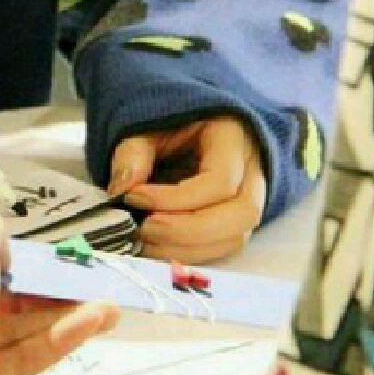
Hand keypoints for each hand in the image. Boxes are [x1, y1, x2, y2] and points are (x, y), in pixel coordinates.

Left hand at [0, 211, 118, 374]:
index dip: (3, 257)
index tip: (40, 259)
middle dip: (46, 290)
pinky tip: (92, 323)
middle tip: (86, 285)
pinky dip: (54, 341)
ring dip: (62, 315)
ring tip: (109, 308)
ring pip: (13, 329)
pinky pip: (16, 358)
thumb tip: (1, 249)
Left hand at [108, 115, 266, 262]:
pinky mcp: (236, 219)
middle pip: (241, 214)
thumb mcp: (147, 126)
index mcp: (233, 136)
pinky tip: (157, 244)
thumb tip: (121, 190)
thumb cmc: (168, 122)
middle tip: (144, 228)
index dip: (177, 198)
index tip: (135, 198)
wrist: (185, 127)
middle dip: (188, 230)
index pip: (220, 180)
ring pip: (236, 236)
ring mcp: (250, 196)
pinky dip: (190, 251)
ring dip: (188, 247)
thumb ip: (133, 153)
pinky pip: (224, 245)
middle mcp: (252, 169)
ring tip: (145, 238)